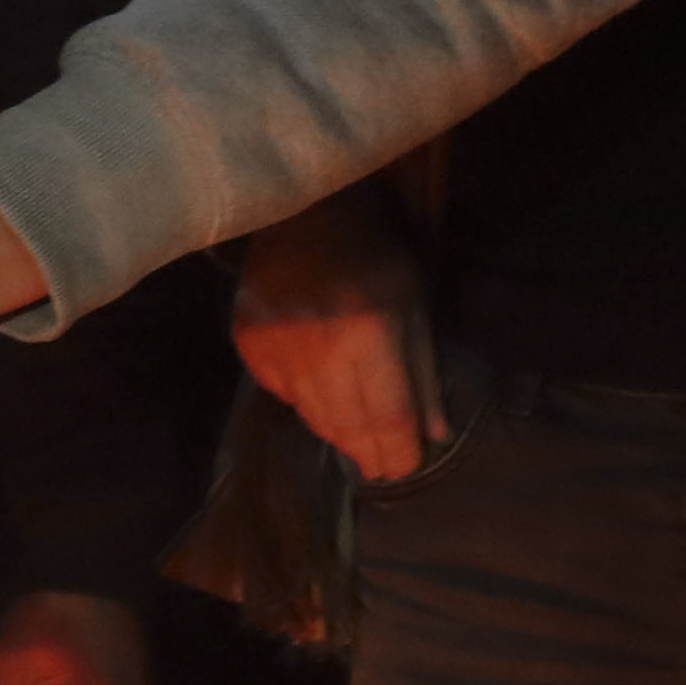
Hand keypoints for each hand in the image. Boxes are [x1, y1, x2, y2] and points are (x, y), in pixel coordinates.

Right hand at [225, 196, 436, 480]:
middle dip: (370, 453)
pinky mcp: (250, 349)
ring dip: (340, 434)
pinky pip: (285, 395)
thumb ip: (423, 370)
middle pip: (347, 427)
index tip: (405, 467)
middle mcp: (319, 353)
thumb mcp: (413, 305)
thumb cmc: (373, 255)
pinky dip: (309, 402)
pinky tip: (323, 392)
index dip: (398, 451)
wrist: (302, 216)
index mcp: (369, 336)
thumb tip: (435, 433)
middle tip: (382, 468)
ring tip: (357, 443)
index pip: (387, 417)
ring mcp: (277, 353)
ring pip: (314, 417)